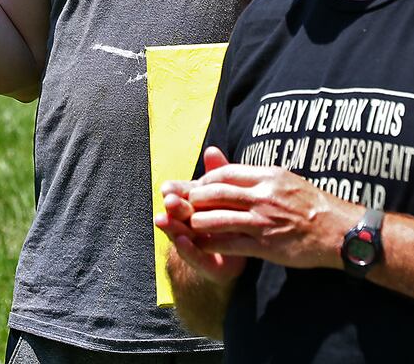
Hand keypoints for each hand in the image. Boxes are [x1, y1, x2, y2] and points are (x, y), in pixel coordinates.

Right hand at [156, 147, 246, 283]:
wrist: (250, 253)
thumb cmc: (233, 219)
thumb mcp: (228, 194)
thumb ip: (219, 174)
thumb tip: (211, 149)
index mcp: (197, 206)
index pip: (183, 196)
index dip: (175, 191)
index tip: (166, 187)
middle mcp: (192, 225)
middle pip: (181, 214)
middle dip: (173, 207)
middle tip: (168, 201)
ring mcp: (198, 245)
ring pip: (182, 234)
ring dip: (172, 227)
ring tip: (163, 220)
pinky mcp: (208, 265)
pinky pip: (196, 257)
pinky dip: (188, 249)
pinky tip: (181, 241)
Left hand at [183, 151, 357, 269]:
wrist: (340, 231)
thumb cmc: (315, 205)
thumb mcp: (288, 180)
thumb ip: (262, 178)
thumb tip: (239, 173)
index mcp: (268, 176)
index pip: (225, 174)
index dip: (206, 180)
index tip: (197, 186)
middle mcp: (263, 195)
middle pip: (216, 193)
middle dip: (195, 198)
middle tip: (185, 204)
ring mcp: (263, 220)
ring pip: (218, 218)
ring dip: (198, 221)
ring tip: (188, 223)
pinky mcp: (266, 244)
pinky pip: (230, 243)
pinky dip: (211, 243)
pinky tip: (201, 244)